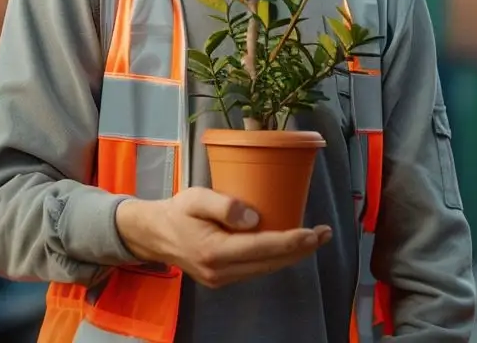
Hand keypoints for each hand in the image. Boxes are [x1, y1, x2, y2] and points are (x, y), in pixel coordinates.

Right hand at [115, 187, 331, 288]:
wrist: (152, 235)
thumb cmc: (176, 211)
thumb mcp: (196, 197)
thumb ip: (225, 206)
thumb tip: (255, 218)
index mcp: (215, 251)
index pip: (263, 248)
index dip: (292, 241)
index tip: (314, 232)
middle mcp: (220, 271)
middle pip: (271, 262)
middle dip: (301, 249)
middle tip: (324, 233)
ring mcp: (221, 279)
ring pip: (266, 269)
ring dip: (291, 255)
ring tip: (313, 238)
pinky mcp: (221, 279)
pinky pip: (256, 269)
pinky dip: (275, 258)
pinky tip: (288, 245)